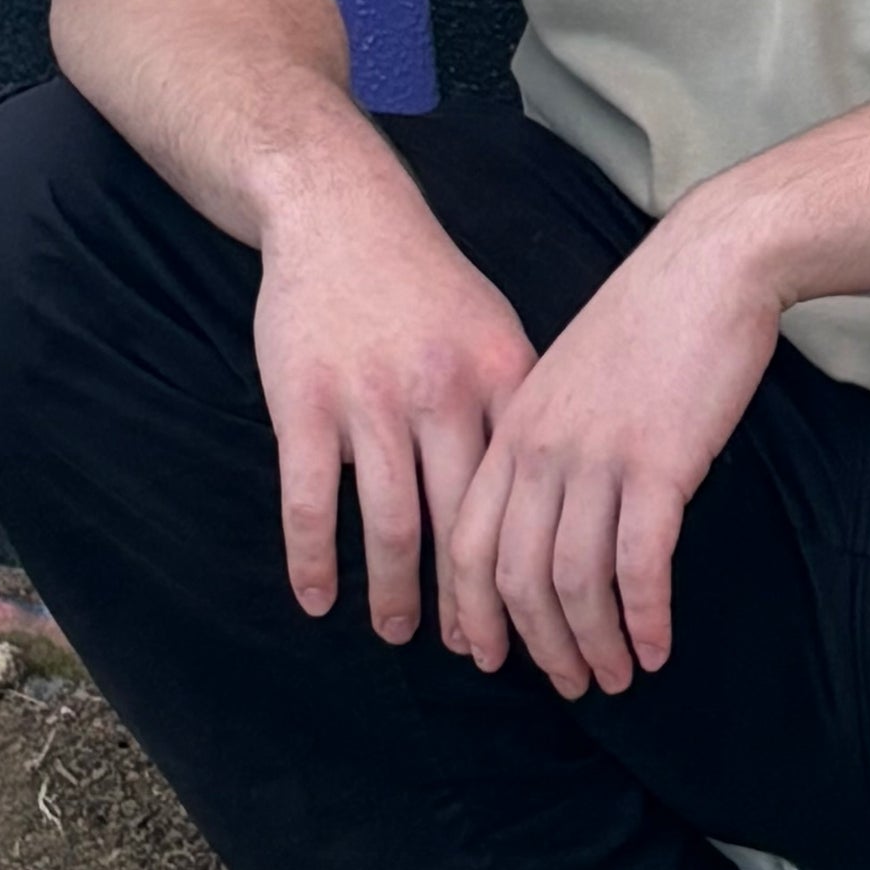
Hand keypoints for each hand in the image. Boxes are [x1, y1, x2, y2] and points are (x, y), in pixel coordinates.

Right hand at [251, 178, 535, 646]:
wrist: (342, 212)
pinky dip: (312, 560)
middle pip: (464, 526)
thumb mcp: (499, 331)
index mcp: (503, 378)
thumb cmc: (429, 282)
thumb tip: (565, 492)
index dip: (539, 569)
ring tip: (402, 635)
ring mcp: (369, 399)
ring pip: (389, 525)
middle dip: (477, 604)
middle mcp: (442, 393)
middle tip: (486, 657)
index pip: (528, 496)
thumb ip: (525, 408)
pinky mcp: (303, 402)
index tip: (551, 622)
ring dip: (396, 595)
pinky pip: (309, 501)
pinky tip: (318, 601)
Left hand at [439, 204, 783, 695]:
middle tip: (565, 684)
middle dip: (536, 645)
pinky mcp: (657, 463)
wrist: (710, 263)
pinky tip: (656, 646)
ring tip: (614, 677)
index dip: (471, 610)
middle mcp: (539, 449)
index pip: (467, 541)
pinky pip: (639, 565)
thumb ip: (545, 442)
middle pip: (513, 575)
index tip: (486, 655)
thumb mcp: (570, 376)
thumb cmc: (650, 320)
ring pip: (573, 582)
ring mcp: (596, 457)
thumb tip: (548, 516)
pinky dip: (644, 617)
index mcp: (511, 427)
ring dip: (592, 643)